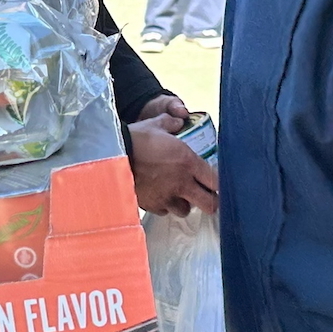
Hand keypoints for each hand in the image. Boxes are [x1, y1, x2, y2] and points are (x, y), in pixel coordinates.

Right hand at [129, 98, 217, 216]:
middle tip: (206, 195)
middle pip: (209, 204)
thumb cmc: (135, 139)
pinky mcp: (152, 205)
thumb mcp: (155, 124)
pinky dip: (165, 206)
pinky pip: (164, 211)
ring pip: (185, 210)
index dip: (220, 184)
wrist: (112, 156)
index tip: (217, 183)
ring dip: (185, 203)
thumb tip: (178, 120)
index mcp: (188, 162)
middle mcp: (182, 183)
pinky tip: (160, 196)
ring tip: (179, 194)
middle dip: (210, 201)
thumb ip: (171, 122)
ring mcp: (166, 197)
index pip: (216, 181)